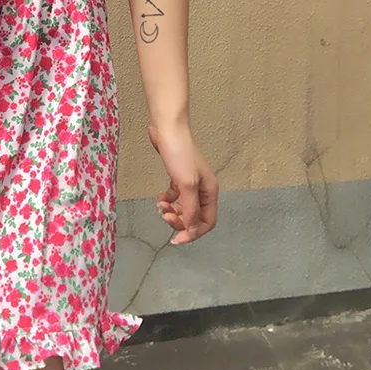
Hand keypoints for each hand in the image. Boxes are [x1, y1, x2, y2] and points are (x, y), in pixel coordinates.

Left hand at [148, 122, 217, 244]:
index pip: (207, 222)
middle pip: (194, 216)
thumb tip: (192, 230)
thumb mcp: (186, 185)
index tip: (177, 239)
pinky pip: (175, 197)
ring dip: (172, 211)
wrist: (167, 130)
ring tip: (160, 205)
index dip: (193, 233)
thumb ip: (191, 209)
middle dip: (179, 220)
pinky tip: (160, 198)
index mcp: (210, 191)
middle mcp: (203, 189)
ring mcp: (190, 182)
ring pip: (184, 207)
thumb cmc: (179, 154)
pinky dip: (168, 200)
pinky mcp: (178, 177)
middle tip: (165, 215)